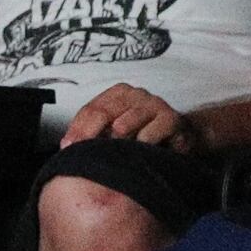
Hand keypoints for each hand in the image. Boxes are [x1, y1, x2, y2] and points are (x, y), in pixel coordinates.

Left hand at [61, 84, 203, 151]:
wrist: (182, 136)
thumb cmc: (144, 134)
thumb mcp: (116, 132)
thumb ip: (94, 133)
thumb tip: (67, 145)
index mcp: (118, 94)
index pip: (90, 109)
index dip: (77, 129)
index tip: (67, 147)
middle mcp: (135, 94)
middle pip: (103, 113)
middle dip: (89, 137)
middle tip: (83, 155)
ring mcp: (154, 104)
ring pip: (124, 124)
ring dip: (114, 143)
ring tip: (112, 156)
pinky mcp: (172, 119)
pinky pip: (148, 134)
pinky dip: (139, 146)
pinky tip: (137, 155)